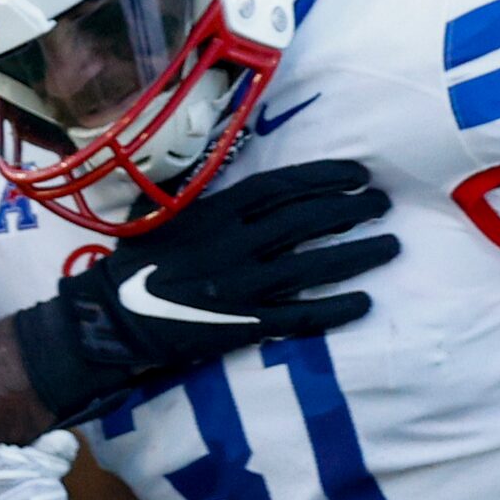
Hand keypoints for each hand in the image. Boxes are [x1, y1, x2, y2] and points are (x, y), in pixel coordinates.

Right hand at [12, 159, 397, 423]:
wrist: (108, 318)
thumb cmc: (136, 261)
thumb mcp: (168, 214)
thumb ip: (209, 198)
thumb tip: (245, 175)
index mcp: (215, 213)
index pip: (282, 187)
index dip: (325, 177)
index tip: (359, 172)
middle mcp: (234, 246)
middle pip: (306, 221)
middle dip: (350, 209)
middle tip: (384, 204)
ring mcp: (242, 288)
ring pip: (311, 266)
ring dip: (356, 254)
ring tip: (391, 244)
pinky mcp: (244, 327)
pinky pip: (298, 317)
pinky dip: (333, 310)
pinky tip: (364, 303)